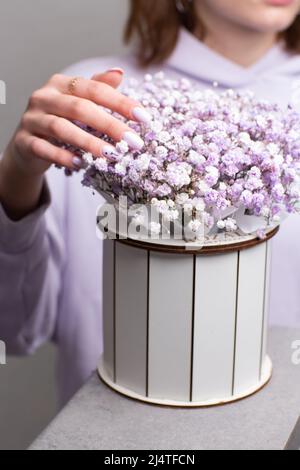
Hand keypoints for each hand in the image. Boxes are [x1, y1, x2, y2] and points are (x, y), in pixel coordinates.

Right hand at [7, 69, 150, 175]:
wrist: (27, 145)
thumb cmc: (60, 121)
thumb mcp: (78, 103)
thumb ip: (98, 89)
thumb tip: (120, 72)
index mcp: (61, 84)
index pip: (94, 89)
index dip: (120, 103)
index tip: (144, 118)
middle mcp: (44, 97)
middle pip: (80, 108)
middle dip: (110, 125)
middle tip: (133, 142)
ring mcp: (32, 118)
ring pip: (61, 128)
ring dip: (89, 142)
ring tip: (111, 155)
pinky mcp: (23, 141)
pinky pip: (44, 149)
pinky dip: (63, 157)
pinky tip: (81, 165)